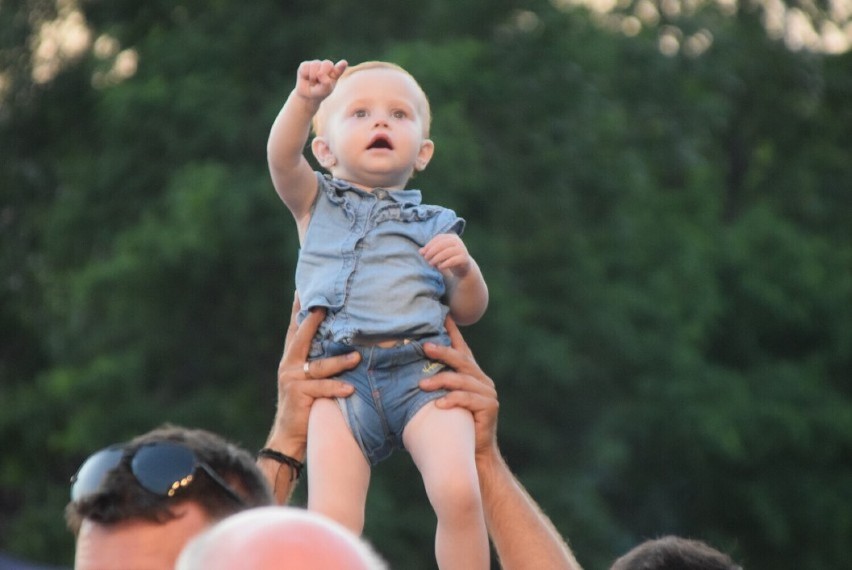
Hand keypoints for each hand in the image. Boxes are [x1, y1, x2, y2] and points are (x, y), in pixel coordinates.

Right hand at [265, 294, 358, 460]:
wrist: (288, 438)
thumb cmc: (306, 407)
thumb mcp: (308, 380)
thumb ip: (317, 362)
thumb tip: (341, 343)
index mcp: (290, 359)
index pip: (295, 329)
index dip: (298, 310)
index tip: (302, 290)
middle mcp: (288, 365)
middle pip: (301, 337)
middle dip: (313, 321)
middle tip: (325, 308)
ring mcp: (291, 380)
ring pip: (319, 366)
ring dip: (340, 361)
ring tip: (357, 356)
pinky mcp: (298, 395)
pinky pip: (322, 388)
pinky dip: (337, 388)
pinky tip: (350, 389)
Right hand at [295, 59, 347, 104]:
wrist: (307, 95)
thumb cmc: (319, 92)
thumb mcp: (325, 90)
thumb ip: (326, 83)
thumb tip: (320, 73)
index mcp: (335, 73)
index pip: (339, 68)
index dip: (341, 66)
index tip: (344, 63)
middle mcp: (326, 66)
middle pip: (327, 64)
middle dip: (323, 73)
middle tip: (319, 82)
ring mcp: (316, 64)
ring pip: (315, 65)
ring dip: (313, 77)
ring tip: (313, 82)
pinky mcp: (306, 64)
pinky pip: (306, 67)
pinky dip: (306, 75)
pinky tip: (307, 78)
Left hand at [419, 317, 497, 457]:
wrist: (473, 454)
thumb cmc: (454, 426)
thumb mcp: (445, 400)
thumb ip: (438, 384)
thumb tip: (411, 371)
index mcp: (472, 375)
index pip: (462, 348)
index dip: (453, 332)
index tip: (443, 314)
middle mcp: (482, 380)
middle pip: (461, 360)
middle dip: (442, 352)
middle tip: (424, 346)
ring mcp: (488, 393)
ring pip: (462, 380)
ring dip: (440, 381)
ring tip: (421, 385)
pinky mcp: (490, 408)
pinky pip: (467, 400)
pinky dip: (452, 401)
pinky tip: (438, 405)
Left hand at [420, 233, 472, 278]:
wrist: (463, 267)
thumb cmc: (448, 258)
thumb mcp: (438, 254)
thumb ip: (429, 251)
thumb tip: (420, 251)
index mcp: (451, 237)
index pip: (439, 238)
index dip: (430, 244)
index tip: (423, 252)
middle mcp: (457, 241)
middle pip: (442, 244)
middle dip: (432, 251)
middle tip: (426, 258)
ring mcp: (462, 249)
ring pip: (447, 252)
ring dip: (437, 258)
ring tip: (431, 263)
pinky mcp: (464, 258)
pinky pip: (454, 260)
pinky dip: (446, 264)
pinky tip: (440, 267)